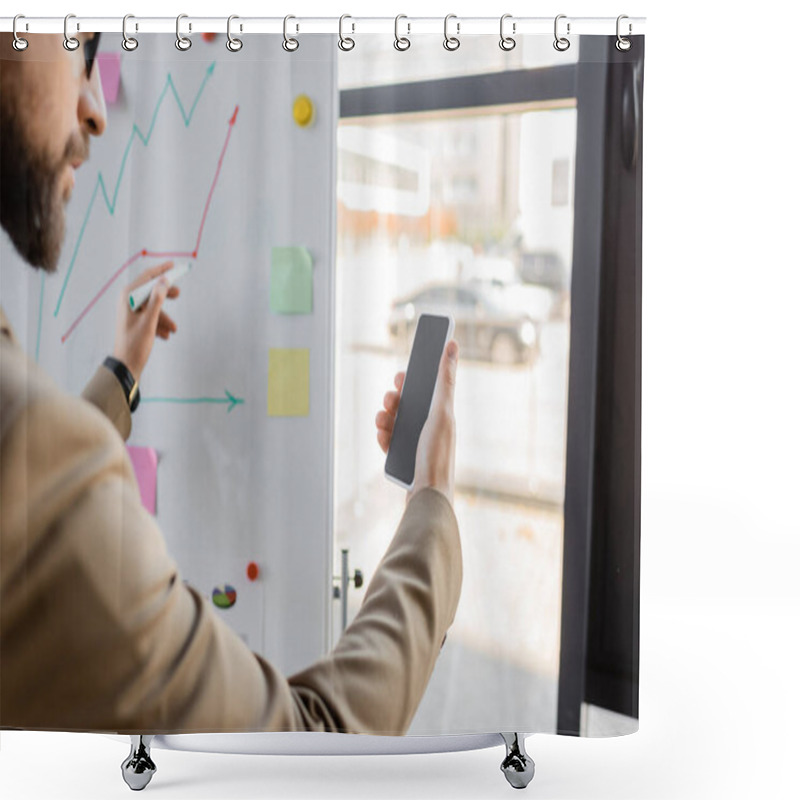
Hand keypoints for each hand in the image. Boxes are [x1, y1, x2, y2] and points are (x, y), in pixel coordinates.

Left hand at [113, 261, 178, 382]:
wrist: (126, 366)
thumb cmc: (135, 344)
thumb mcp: (149, 321)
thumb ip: (157, 299)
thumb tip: (164, 280)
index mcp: (128, 297)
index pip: (147, 277)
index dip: (161, 271)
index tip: (174, 266)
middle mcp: (128, 301)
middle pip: (150, 290)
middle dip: (165, 294)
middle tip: (179, 294)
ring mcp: (131, 311)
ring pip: (153, 306)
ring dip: (164, 316)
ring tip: (173, 329)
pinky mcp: (134, 321)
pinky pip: (150, 316)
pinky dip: (159, 324)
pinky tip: (165, 335)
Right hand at [375, 340, 458, 505]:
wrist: (428, 497)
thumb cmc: (438, 455)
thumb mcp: (441, 412)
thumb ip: (445, 379)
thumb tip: (452, 346)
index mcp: (444, 415)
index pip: (429, 389)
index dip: (414, 379)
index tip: (402, 373)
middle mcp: (432, 428)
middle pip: (409, 404)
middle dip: (396, 398)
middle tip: (391, 398)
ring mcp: (417, 443)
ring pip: (396, 421)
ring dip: (385, 416)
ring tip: (382, 419)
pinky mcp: (405, 458)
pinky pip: (389, 441)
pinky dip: (384, 436)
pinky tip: (383, 436)